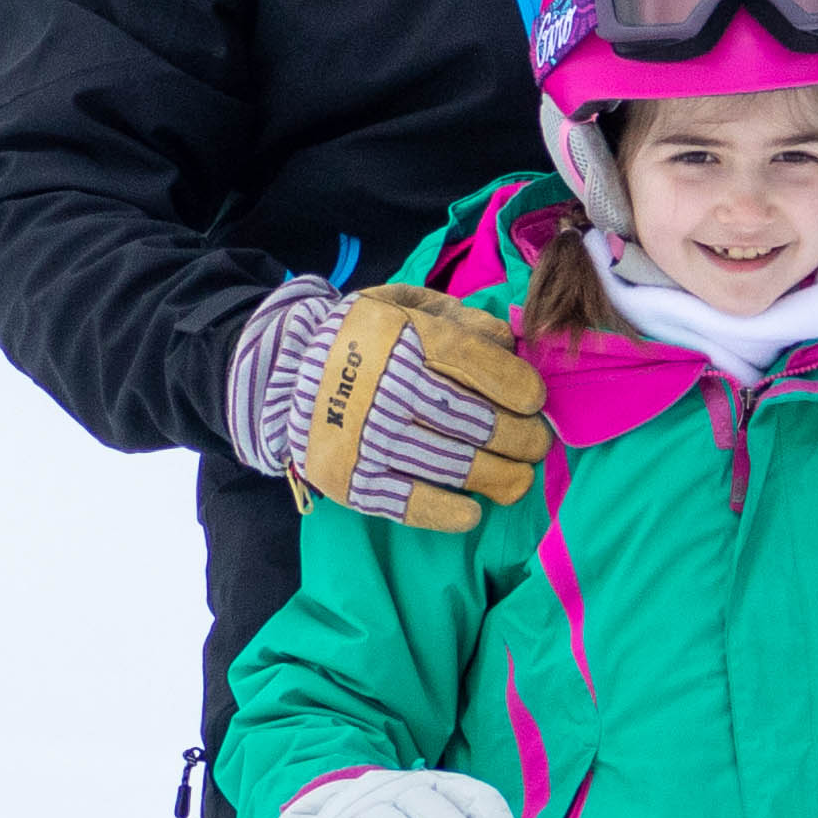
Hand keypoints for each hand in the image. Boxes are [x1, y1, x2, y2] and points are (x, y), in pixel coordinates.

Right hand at [220, 281, 549, 533]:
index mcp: (399, 336)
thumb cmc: (362, 339)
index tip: (536, 401)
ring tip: (518, 480)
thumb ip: (458, 318)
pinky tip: (472, 511)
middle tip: (536, 445)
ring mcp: (363, 436)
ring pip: (449, 463)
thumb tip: (510, 343)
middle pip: (470, 419)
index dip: (516, 386)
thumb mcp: (403, 305)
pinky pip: (407, 502)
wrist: (281, 374)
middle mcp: (382, 387)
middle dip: (518, 438)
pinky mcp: (349, 477)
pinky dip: (447, 512)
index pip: (472, 362)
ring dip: (497, 477)